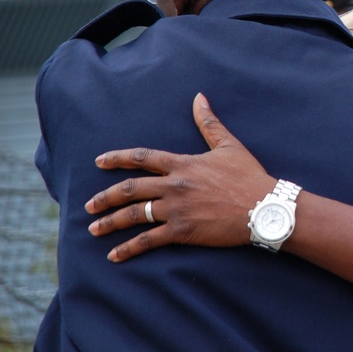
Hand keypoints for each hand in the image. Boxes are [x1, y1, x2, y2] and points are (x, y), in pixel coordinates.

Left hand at [85, 93, 275, 261]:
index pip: (142, 158)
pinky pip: (149, 240)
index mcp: (183, 164)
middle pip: (129, 189)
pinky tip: (115, 255)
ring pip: (134, 215)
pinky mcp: (183, 231)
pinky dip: (129, 248)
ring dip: (110, 222)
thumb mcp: (228, 145)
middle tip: (89, 205)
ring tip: (94, 229)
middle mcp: (174, 185)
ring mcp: (177, 209)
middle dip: (105, 198)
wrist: (263, 206)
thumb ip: (209, 122)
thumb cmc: (249, 175)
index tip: (99, 162)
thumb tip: (199, 97)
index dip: (118, 158)